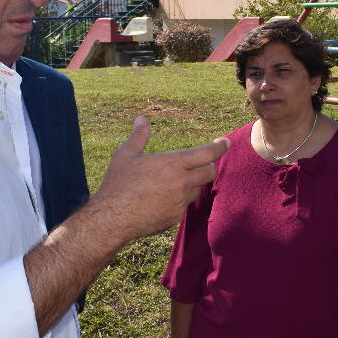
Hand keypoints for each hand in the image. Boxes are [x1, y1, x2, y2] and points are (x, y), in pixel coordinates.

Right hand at [89, 117, 228, 245]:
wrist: (111, 219)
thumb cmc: (117, 184)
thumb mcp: (125, 155)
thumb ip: (138, 136)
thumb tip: (141, 119)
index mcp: (172, 163)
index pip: (206, 153)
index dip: (219, 147)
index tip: (226, 142)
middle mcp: (181, 182)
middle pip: (209, 172)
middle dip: (207, 165)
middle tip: (198, 161)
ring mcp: (180, 202)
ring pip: (197, 189)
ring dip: (191, 182)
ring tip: (171, 180)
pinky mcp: (176, 217)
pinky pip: (185, 204)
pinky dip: (179, 198)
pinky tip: (161, 197)